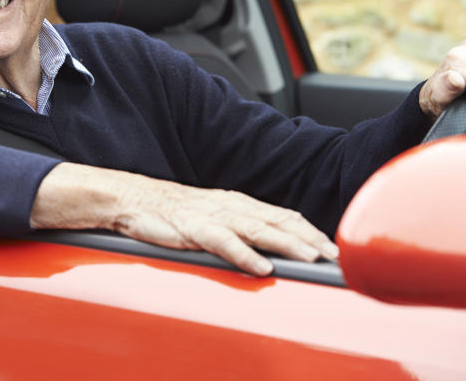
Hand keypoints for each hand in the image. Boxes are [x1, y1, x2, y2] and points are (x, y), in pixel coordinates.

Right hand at [113, 176, 338, 275]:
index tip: (333, 247)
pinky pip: (224, 242)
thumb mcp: (211, 217)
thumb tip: (266, 250)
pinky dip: (244, 254)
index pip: (283, 215)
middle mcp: (231, 206)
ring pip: (258, 229)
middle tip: (334, 255)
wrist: (132, 199)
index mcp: (238, 203)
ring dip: (287, 244)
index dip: (310, 231)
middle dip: (309, 238)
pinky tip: (262, 267)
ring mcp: (213, 216)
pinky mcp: (193, 228)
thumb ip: (237, 230)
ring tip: (310, 258)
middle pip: (279, 221)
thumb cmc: (171, 212)